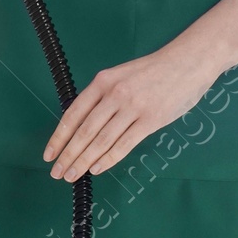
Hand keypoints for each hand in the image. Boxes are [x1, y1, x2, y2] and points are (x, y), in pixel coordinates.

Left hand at [43, 41, 217, 179]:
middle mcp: (114, 94)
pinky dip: (108, 159)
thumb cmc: (154, 71)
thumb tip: (83, 127)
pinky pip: (124, 144)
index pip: (73, 113)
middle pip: (85, 131)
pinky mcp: (151, 119)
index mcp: (103, 81)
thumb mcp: (121, 76)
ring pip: (102, 140)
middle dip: (68, 155)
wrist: (188, 62)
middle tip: (57, 173)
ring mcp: (133, 107)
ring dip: (84, 161)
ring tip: (72, 175)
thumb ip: (103, 97)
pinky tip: (97, 169)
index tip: (49, 154)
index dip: (59, 137)